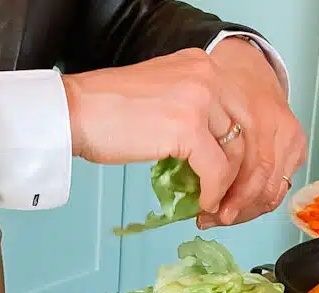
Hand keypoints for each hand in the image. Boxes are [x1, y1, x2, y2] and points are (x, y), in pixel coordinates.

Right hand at [62, 49, 239, 213]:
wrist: (74, 112)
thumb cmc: (105, 109)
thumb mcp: (160, 94)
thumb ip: (191, 111)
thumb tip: (212, 150)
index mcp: (201, 64)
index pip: (240, 109)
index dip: (241, 147)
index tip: (233, 173)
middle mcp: (206, 75)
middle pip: (244, 130)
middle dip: (240, 169)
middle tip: (230, 194)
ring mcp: (199, 100)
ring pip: (234, 152)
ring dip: (228, 184)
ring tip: (215, 202)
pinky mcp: (188, 128)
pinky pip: (216, 170)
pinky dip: (212, 191)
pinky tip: (202, 202)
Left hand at [199, 38, 307, 227]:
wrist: (244, 65)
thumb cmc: (217, 87)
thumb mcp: (196, 107)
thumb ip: (192, 142)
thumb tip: (182, 190)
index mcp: (254, 114)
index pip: (250, 169)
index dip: (226, 195)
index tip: (203, 211)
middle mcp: (278, 124)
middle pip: (263, 183)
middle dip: (236, 208)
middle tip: (211, 218)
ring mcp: (291, 134)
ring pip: (274, 189)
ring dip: (247, 209)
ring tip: (221, 215)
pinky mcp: (297, 144)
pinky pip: (280, 183)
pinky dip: (258, 199)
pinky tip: (238, 204)